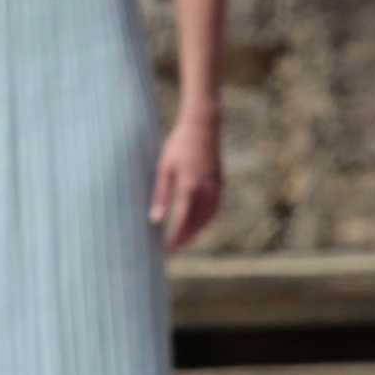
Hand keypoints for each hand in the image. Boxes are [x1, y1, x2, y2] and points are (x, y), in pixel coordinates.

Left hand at [149, 121, 222, 251]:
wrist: (202, 125)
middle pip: (197, 223)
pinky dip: (207, 219)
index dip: (175, 237)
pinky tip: (198, 222)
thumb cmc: (178, 145)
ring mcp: (215, 186)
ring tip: (185, 239)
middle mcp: (205, 190)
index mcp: (189, 187)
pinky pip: (215, 208)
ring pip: (208, 217)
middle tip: (174, 248)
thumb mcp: (164, 168)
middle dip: (186, 238)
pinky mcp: (220, 182)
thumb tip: (154, 220)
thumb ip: (160, 195)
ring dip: (197, 231)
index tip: (166, 249)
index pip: (182, 221)